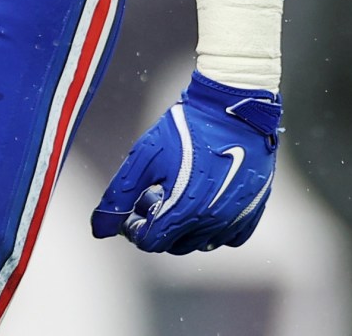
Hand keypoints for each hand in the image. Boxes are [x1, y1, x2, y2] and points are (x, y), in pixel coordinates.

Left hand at [91, 72, 279, 252]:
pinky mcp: (253, 209)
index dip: (135, 228)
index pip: (150, 243)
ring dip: (184, 228)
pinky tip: (205, 203)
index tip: (134, 208)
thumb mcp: (144, 156)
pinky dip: (214, 228)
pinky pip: (231, 237)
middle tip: (153, 196)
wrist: (230, 106)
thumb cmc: (185, 128)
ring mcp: (236, 217)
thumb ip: (119, 195)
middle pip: (175, 245)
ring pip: (202, 243)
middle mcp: (212, 221)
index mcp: (184, 211)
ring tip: (178, 195)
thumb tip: (99, 229)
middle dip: (158, 225)